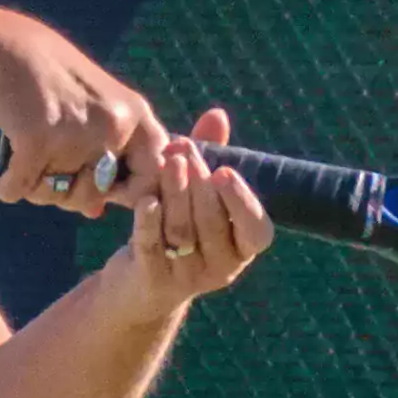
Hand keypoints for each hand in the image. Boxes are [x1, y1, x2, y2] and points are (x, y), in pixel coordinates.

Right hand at [0, 10, 166, 217]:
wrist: (9, 46)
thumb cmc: (54, 80)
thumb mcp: (95, 108)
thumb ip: (105, 156)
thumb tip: (96, 214)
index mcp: (134, 115)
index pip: (151, 175)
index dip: (128, 192)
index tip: (101, 188)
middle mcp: (112, 126)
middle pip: (94, 196)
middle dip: (67, 194)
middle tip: (45, 175)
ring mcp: (76, 134)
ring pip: (55, 196)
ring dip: (34, 190)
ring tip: (23, 167)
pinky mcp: (37, 140)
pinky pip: (19, 190)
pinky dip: (4, 186)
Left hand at [97, 108, 275, 324]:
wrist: (140, 283)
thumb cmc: (178, 225)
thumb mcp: (196, 193)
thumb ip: (210, 155)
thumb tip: (217, 114)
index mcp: (242, 247)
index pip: (257, 230)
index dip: (242, 201)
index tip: (224, 171)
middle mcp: (222, 267)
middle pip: (213, 224)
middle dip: (200, 184)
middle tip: (185, 150)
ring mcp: (188, 277)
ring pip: (183, 233)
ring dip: (175, 194)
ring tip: (167, 162)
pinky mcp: (154, 281)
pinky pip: (153, 249)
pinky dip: (149, 223)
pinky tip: (146, 201)